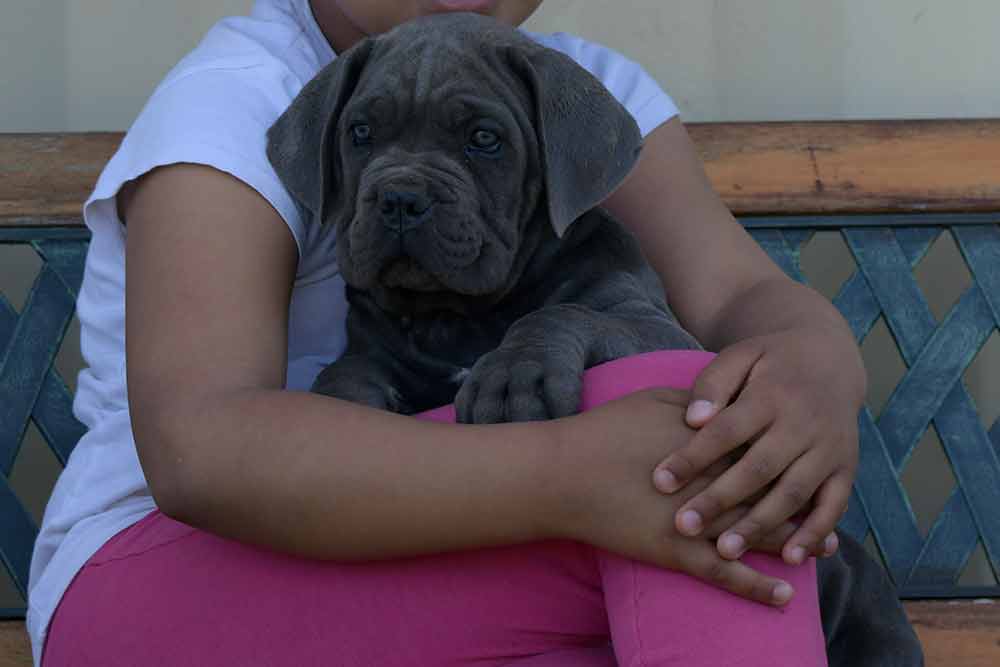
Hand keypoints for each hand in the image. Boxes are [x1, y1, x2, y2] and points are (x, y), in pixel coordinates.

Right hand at [552, 388, 803, 606]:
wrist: (566, 473)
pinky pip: (727, 575)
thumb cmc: (606, 432)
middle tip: (833, 513)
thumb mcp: (654, 401)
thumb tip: (725, 401)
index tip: (815, 459)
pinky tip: (784, 596)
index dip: (793, 456)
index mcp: (713, 443)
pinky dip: (757, 587)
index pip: (765, 449)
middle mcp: (716, 483)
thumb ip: (698, 402)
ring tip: (826, 552)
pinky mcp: (679, 553)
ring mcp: (700, 522)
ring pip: (759, 536)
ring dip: (796, 545)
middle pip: (773, 494)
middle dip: (806, 504)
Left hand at [651, 329, 862, 564]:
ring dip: (760, 525)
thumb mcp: (739, 357)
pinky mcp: (846, 468)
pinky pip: (834, 505)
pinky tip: (790, 558)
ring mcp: (828, 448)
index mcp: (771, 395)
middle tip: (683, 525)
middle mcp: (803, 423)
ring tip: (724, 551)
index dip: (693, 456)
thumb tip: (693, 420)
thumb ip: (713, 385)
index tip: (659, 481)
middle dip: (719, 499)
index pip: (726, 430)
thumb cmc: (767, 361)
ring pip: (793, 492)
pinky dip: (815, 533)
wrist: (828, 358)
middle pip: (758, 467)